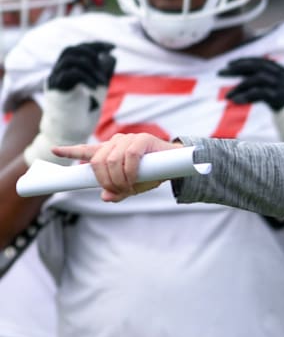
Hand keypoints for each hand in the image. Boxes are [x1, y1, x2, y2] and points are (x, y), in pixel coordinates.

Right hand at [24, 41, 116, 165]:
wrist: (70, 134)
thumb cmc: (84, 113)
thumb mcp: (98, 89)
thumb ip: (103, 72)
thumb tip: (111, 55)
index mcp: (66, 70)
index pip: (78, 49)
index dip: (95, 45)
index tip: (112, 47)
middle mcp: (57, 73)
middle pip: (70, 50)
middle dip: (91, 51)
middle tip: (108, 58)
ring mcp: (55, 81)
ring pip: (71, 60)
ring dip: (91, 67)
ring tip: (102, 82)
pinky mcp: (56, 91)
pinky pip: (70, 74)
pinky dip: (86, 78)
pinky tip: (96, 88)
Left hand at [52, 133, 180, 202]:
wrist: (175, 165)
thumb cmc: (152, 174)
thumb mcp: (132, 186)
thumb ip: (117, 191)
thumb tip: (105, 197)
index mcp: (110, 152)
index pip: (86, 150)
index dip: (69, 151)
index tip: (54, 150)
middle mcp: (115, 143)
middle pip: (98, 162)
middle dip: (105, 180)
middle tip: (117, 191)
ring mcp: (128, 139)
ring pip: (111, 160)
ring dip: (118, 179)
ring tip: (128, 188)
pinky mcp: (142, 139)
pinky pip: (129, 156)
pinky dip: (130, 171)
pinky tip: (134, 179)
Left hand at [218, 57, 283, 110]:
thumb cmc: (278, 93)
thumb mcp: (269, 81)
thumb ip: (255, 76)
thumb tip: (233, 74)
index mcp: (275, 67)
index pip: (256, 61)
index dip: (242, 61)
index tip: (228, 64)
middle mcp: (277, 73)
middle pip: (255, 67)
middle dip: (236, 69)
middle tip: (220, 73)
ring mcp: (277, 84)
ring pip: (256, 80)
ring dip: (240, 86)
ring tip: (228, 95)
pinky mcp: (277, 96)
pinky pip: (259, 94)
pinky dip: (247, 96)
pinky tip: (237, 100)